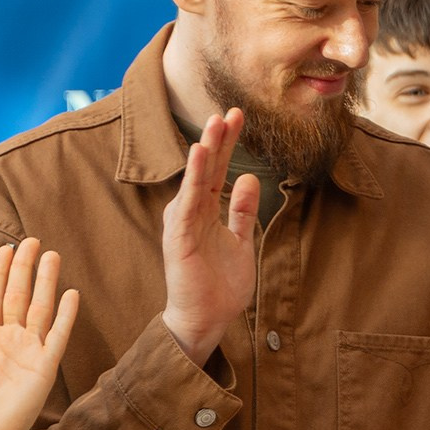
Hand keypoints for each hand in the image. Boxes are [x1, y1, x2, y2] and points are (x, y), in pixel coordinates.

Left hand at [0, 239, 80, 429]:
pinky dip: (65, 315)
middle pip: (19, 295)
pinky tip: (71, 294)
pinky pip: (57, 335)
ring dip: (46, 282)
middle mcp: (10, 340)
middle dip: (24, 268)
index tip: (6, 249)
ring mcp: (30, 350)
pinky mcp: (45, 365)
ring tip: (52, 255)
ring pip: (39, 308)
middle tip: (32, 241)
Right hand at [160, 109, 259, 364]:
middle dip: (218, 140)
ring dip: (205, 153)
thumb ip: (243, 210)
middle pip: (206, 169)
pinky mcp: (180, 238)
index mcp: (205, 211)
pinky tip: (199, 158)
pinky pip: (188, 204)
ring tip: (214, 126)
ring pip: (195, 181)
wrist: (206, 318)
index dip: (228, 144)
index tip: (239, 117)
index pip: (218, 170)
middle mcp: (190, 212)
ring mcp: (183, 224)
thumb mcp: (241, 240)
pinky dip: (194, 180)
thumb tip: (249, 178)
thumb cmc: (219, 283)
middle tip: (230, 111)